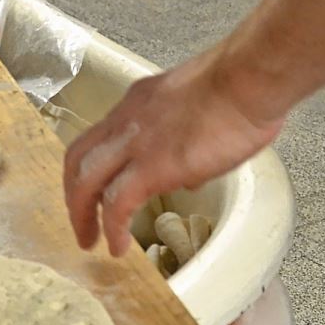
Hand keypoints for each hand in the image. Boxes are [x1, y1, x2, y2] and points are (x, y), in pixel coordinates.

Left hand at [62, 48, 285, 255]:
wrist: (250, 77)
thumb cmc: (242, 87)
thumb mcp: (199, 111)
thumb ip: (184, 140)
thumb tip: (187, 176)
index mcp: (137, 106)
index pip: (97, 139)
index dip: (88, 169)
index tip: (93, 193)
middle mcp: (126, 122)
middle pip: (77, 161)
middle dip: (74, 196)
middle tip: (80, 223)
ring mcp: (134, 144)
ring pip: (85, 183)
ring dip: (82, 216)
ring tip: (89, 241)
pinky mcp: (151, 167)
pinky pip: (117, 204)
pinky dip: (113, 229)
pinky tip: (119, 247)